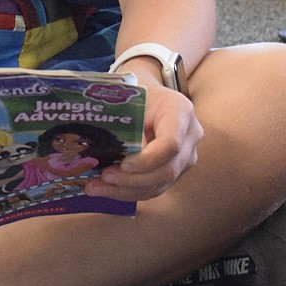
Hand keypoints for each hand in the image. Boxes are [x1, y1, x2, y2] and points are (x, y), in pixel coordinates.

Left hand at [87, 83, 202, 201]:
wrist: (149, 97)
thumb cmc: (135, 93)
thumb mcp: (129, 96)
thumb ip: (121, 118)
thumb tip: (99, 146)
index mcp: (180, 111)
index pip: (171, 144)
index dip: (147, 160)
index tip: (122, 164)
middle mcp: (190, 136)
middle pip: (168, 169)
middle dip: (133, 180)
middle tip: (104, 177)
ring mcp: (185, 157)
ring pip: (161, 184)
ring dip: (126, 190)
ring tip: (96, 188)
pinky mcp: (174, 171)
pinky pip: (154, 188)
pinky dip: (128, 192)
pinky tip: (105, 190)